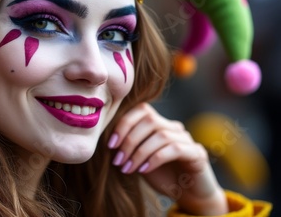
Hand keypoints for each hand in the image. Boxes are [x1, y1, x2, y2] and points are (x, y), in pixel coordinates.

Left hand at [108, 103, 227, 214]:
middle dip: (129, 140)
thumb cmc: (161, 176)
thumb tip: (108, 141)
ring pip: (161, 135)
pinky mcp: (197, 153)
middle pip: (150, 120)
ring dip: (140, 152)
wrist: (188, 195)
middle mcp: (173, 127)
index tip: (111, 145)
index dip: (124, 124)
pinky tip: (144, 170)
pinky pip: (174, 149)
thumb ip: (128, 146)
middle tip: (118, 159)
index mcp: (159, 123)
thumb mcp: (139, 159)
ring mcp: (186, 138)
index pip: (141, 109)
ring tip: (128, 168)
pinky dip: (155, 159)